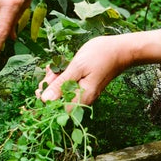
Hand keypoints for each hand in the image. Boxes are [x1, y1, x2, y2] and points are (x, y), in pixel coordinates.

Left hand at [36, 27, 160, 104]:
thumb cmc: (100, 55)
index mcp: (81, 97)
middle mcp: (82, 98)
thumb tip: (45, 100)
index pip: (57, 110)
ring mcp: (83, 91)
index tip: (39, 88)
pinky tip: (59, 65)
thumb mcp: (77, 67)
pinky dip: (61, 75)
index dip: (45, 103)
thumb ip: (61, 84)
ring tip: (54, 66)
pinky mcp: (83, 85)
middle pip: (57, 101)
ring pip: (61, 91)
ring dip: (53, 79)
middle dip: (48, 87)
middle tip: (49, 71)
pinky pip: (67, 84)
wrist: (121, 49)